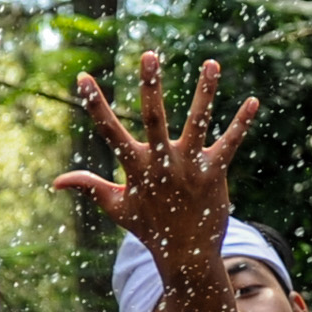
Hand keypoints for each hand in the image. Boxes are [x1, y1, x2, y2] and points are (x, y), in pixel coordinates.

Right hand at [59, 52, 262, 263]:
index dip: (95, 105)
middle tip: (149, 55)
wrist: (186, 256)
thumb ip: (90, 186)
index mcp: (136, 168)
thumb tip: (57, 181)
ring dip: (205, 92)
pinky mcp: (214, 173)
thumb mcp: (116, 207)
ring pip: (198, 123)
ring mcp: (190, 167)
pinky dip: (242, 123)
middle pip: (154, 119)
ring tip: (212, 63)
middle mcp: (163, 163)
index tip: (83, 77)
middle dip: (151, 86)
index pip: (109, 132)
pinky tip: (254, 102)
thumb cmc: (149, 228)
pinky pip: (230, 143)